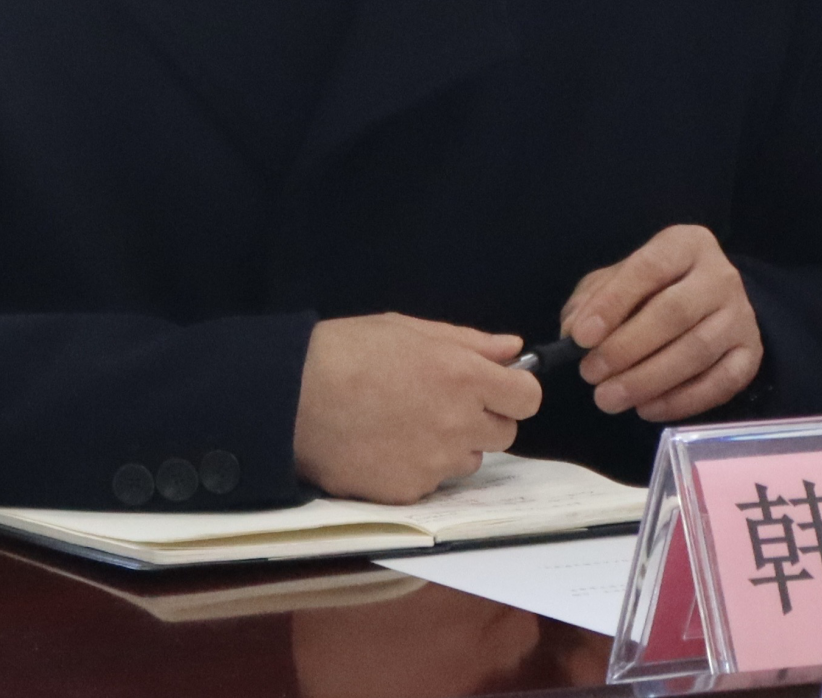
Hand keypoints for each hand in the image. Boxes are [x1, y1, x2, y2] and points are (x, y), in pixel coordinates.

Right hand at [293, 314, 542, 503]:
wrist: (294, 398)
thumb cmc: (349, 351)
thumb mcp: (410, 328)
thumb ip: (470, 341)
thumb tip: (513, 349)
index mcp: (464, 376)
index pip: (527, 398)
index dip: (513, 391)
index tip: (496, 387)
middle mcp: (459, 423)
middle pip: (504, 433)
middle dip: (483, 418)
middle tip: (442, 403)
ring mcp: (435, 462)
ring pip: (469, 460)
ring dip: (452, 445)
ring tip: (407, 423)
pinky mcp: (410, 492)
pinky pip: (432, 482)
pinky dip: (418, 467)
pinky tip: (386, 445)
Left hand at [560, 225, 761, 422]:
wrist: (710, 303)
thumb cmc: (653, 288)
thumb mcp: (618, 279)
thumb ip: (592, 299)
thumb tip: (574, 333)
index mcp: (685, 244)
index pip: (649, 268)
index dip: (613, 303)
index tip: (581, 337)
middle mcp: (720, 276)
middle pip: (674, 312)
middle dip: (626, 348)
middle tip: (590, 374)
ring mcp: (741, 316)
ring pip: (696, 351)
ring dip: (647, 380)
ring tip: (608, 398)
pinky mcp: (751, 354)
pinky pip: (720, 384)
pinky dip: (680, 401)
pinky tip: (646, 409)